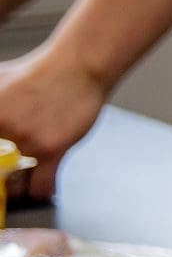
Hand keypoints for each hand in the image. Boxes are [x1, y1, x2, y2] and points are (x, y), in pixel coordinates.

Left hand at [0, 45, 112, 200]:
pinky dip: (38, 190)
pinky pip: (40, 185)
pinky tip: (36, 186)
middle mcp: (3, 127)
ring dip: (19, 179)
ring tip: (26, 165)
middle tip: (13, 159)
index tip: (2, 160)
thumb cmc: (41, 72)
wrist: (78, 66)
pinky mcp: (52, 148)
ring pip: (13, 181)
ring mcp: (26, 139)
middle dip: (4, 169)